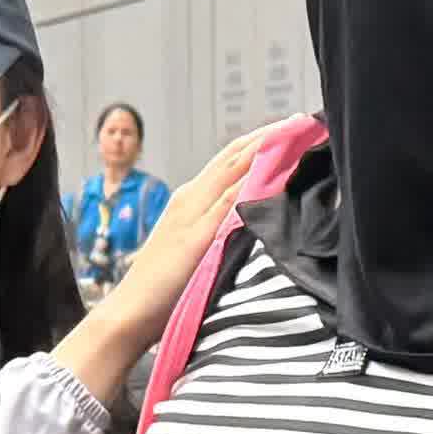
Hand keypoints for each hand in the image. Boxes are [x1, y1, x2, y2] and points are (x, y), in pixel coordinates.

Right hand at [58, 127, 272, 403]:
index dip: (260, 141)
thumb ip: (217, 232)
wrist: (128, 314)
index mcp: (189, 200)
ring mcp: (192, 213)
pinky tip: (276, 168)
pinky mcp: (196, 235)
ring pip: (235, 168)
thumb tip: (252, 224)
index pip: (230, 160)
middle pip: (235, 155)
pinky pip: (230, 199)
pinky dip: (253, 179)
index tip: (292, 128)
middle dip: (270, 134)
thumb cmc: (161, 293)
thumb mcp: (194, 251)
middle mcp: (190, 198)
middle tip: (304, 119)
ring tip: (299, 131)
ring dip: (267, 147)